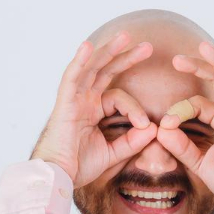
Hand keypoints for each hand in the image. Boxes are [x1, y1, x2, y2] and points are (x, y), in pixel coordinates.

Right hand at [29, 31, 160, 188]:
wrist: (59, 176)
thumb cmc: (80, 166)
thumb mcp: (113, 152)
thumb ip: (133, 141)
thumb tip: (154, 129)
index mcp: (93, 110)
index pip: (120, 97)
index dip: (136, 109)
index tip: (146, 125)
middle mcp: (83, 100)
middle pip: (106, 71)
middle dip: (126, 57)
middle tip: (148, 46)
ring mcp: (73, 99)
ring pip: (92, 67)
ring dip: (108, 51)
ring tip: (126, 37)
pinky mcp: (64, 103)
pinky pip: (71, 77)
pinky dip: (79, 61)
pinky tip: (87, 46)